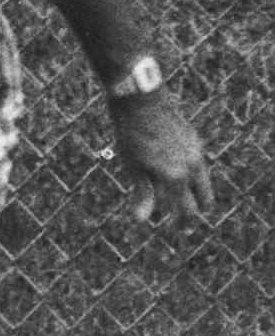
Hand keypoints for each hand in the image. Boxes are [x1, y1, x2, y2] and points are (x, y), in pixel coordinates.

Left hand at [109, 90, 212, 221]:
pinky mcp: (194, 141)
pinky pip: (200, 166)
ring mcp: (195, 152)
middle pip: (201, 199)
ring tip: (194, 205)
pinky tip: (188, 179)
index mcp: (175, 176)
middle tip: (187, 227)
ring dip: (198, 195)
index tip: (179, 234)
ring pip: (203, 182)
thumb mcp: (133, 166)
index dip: (182, 223)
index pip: (185, 210)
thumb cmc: (131, 136)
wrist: (141, 101)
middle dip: (194, 213)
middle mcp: (191, 166)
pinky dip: (195, 177)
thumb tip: (142, 220)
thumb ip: (142, 193)